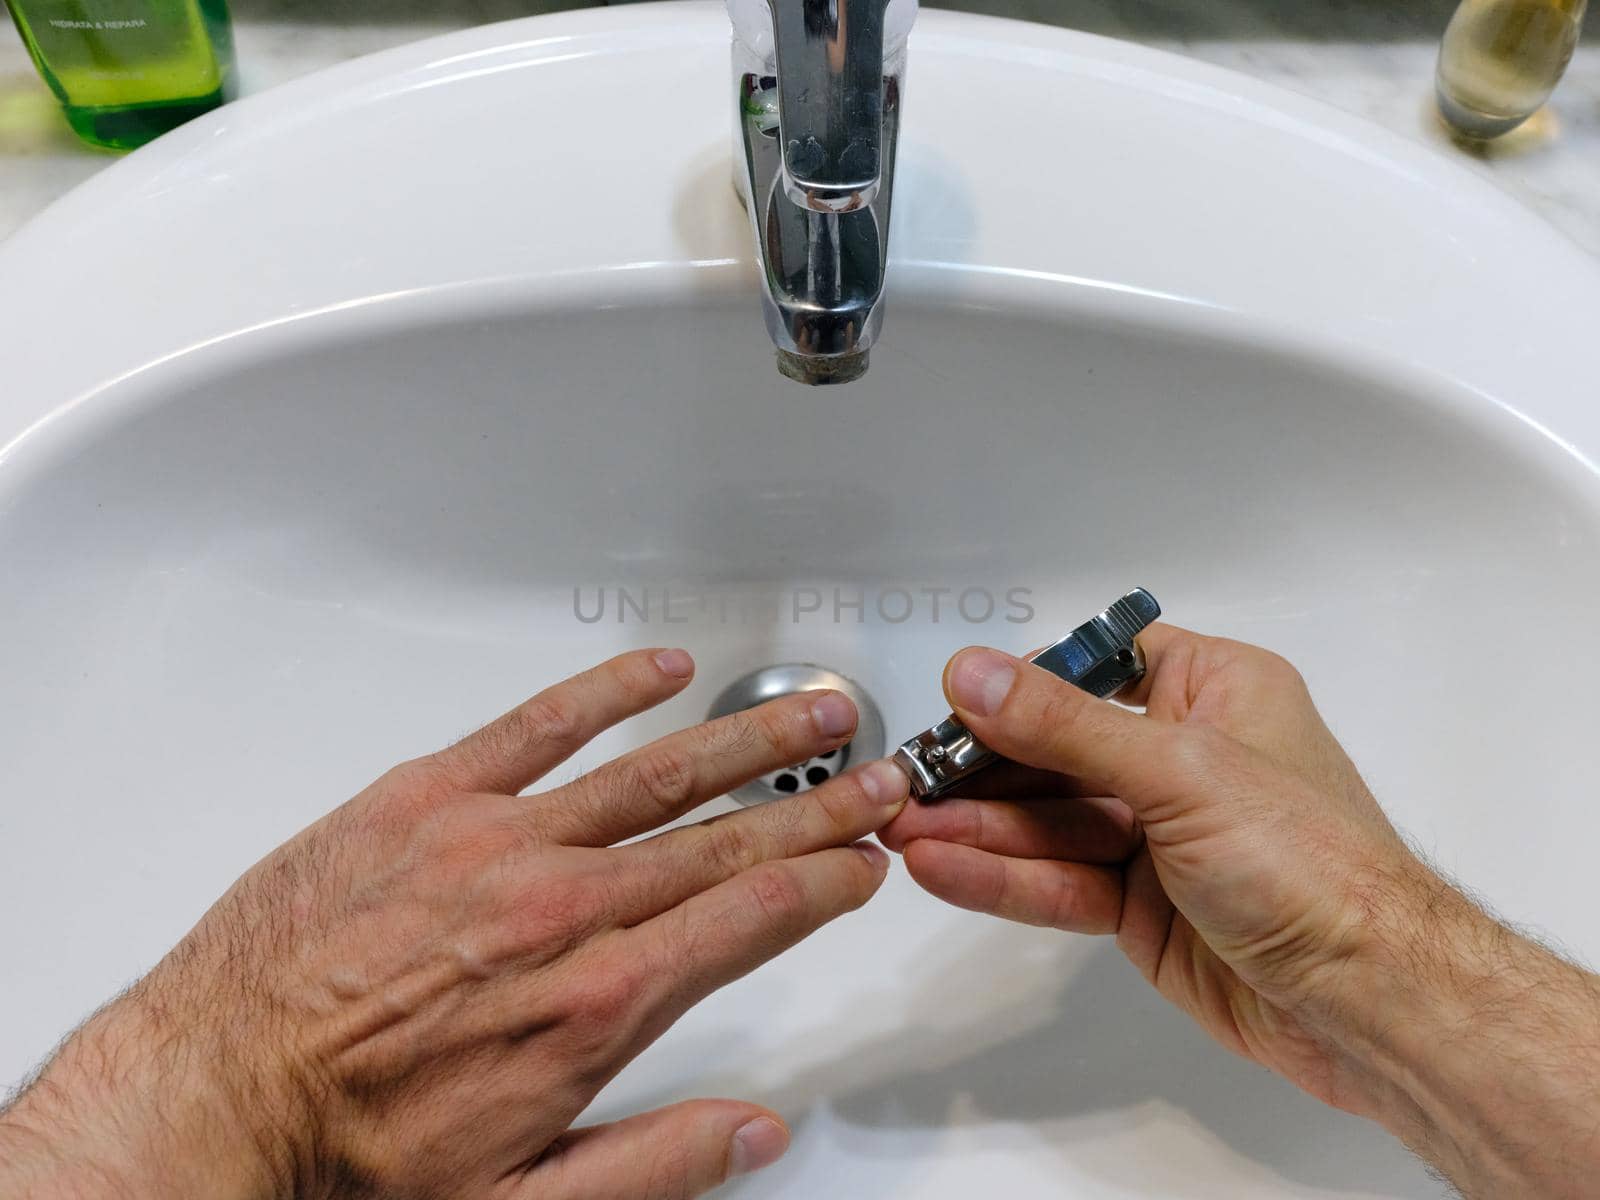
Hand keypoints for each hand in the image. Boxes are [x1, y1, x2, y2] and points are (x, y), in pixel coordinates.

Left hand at [0, 648, 908, 1199]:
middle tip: (877, 775)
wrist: (212, 1094)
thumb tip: (757, 1130)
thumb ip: (656, 1163)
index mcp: (594, 1002)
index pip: (752, 916)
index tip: (866, 860)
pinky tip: (662, 671)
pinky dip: (609, 690)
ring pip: (653, 772)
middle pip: (725, 838)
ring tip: (811, 711)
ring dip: (746, 738)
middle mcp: (560, 908)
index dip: (827, 879)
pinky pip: (539, 724)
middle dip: (818, 802)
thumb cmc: (353, 1151)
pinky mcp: (426, 797)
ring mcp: (496, 840)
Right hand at [880, 624, 1599, 1197]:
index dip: (1022, 685)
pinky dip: (1001, 877)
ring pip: (1049, 821)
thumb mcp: (1179, 771)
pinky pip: (1058, 880)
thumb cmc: (1310, 862)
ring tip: (903, 828)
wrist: (1369, 1002)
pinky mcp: (1139, 907)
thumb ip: (1065, 727)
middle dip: (980, 769)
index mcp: (1213, 690)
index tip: (953, 703)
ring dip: (977, 827)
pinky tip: (942, 870)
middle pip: (1057, 750)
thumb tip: (975, 673)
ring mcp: (1158, 836)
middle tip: (907, 779)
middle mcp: (1182, 756)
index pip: (1095, 668)